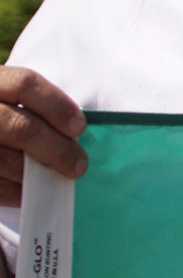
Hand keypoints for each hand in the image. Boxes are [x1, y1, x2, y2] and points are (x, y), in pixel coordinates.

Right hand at [0, 66, 85, 205]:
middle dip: (56, 150)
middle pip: (20, 127)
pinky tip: (25, 193)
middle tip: (77, 166)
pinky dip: (11, 192)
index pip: (24, 84)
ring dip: (35, 175)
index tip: (79, 127)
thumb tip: (70, 133)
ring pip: (4, 160)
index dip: (57, 105)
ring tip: (54, 179)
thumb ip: (23, 106)